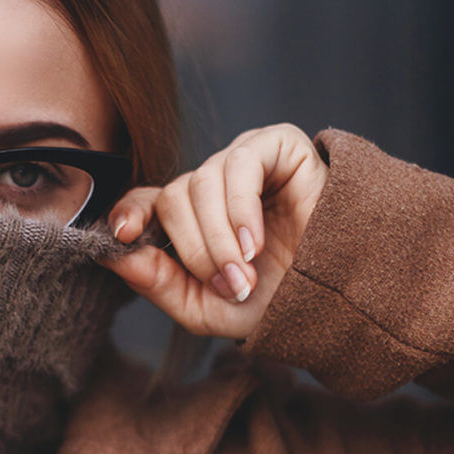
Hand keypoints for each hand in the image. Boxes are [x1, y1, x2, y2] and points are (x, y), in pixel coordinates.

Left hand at [100, 124, 327, 338]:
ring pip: (201, 183)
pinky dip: (240, 208)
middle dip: (196, 250)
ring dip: (218, 237)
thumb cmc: (276, 302)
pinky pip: (239, 164)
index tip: (125, 235)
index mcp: (192, 217)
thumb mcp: (205, 307)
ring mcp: (244, 161)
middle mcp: (214, 184)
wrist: (339, 298)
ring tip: (246, 271)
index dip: (129, 213)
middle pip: (173, 197)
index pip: (145, 201)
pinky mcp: (277, 145)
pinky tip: (255, 242)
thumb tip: (113, 254)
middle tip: (229, 285)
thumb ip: (157, 282)